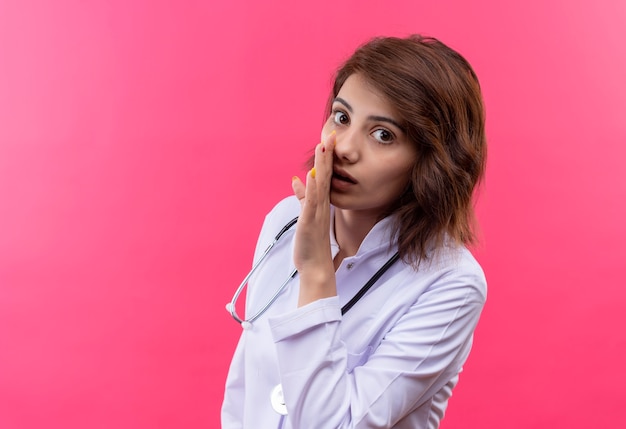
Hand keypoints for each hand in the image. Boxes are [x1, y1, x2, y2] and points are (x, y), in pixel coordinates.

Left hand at [291, 132, 336, 306]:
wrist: (317, 268)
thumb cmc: (312, 244)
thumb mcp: (306, 216)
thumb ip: (302, 197)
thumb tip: (296, 179)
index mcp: (321, 205)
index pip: (324, 177)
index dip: (326, 159)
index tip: (329, 140)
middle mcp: (321, 207)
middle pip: (324, 177)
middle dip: (327, 156)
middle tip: (330, 135)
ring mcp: (316, 214)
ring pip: (319, 186)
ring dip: (321, 166)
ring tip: (323, 148)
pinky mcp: (309, 224)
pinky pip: (310, 204)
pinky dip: (310, 189)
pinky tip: (309, 176)